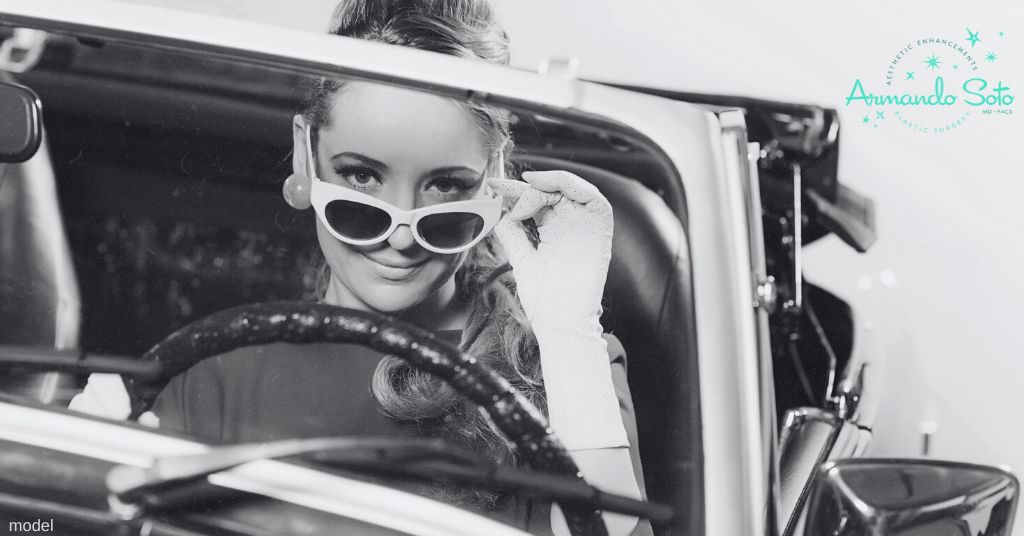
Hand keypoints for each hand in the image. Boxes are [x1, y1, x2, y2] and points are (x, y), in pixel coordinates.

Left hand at [487, 171, 612, 331]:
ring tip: (525, 189)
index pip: (536, 200)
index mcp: (554, 230)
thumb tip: (498, 210)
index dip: (515, 190)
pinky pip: (594, 198)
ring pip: (572, 188)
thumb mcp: (522, 258)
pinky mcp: (600, 230)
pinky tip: (544, 186)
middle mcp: (572, 224)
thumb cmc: (544, 299)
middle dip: (527, 186)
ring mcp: (586, 226)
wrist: (561, 322)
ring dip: (547, 182)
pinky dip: (570, 184)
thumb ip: (511, 234)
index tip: (494, 185)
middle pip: (552, 189)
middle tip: (504, 190)